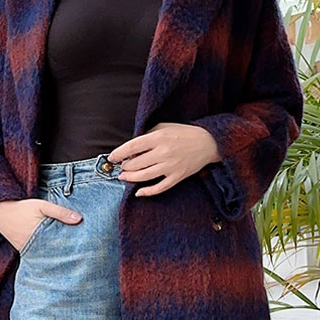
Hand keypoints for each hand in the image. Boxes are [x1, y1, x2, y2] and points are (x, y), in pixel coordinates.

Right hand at [0, 198, 82, 250]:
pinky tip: (56, 254)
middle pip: (54, 255)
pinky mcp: (24, 250)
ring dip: (57, 256)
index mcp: (39, 237)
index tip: (84, 252)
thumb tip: (79, 219)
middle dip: (66, 256)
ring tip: (73, 258)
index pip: (60, 249)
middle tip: (82, 259)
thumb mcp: (42, 206)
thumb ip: (60, 212)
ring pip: (46, 257)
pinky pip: (38, 255)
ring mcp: (28, 251)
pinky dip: (47, 254)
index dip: (72, 251)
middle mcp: (33, 247)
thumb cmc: (21, 208)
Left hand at [107, 122, 221, 196]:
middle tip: (121, 166)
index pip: (132, 147)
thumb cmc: (184, 133)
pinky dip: (148, 192)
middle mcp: (163, 153)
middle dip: (125, 166)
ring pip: (144, 176)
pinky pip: (160, 188)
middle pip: (136, 163)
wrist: (208, 142)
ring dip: (130, 178)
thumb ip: (147, 135)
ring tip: (123, 177)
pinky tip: (139, 192)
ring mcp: (171, 166)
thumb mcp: (164, 127)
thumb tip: (132, 148)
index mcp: (159, 138)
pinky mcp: (178, 176)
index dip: (119, 153)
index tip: (112, 157)